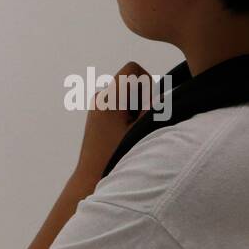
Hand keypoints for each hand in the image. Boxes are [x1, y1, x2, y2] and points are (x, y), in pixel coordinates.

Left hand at [74, 60, 152, 180]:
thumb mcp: (142, 132)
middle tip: (140, 125)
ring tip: (131, 134)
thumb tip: (158, 93)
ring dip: (135, 110)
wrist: (91, 179)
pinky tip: (124, 137)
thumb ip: (152, 109)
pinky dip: (127, 116)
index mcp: (109, 97)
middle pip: (131, 83)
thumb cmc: (117, 158)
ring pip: (126, 97)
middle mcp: (100, 97)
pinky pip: (119, 106)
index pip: (132, 69)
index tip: (148, 106)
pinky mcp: (97, 116)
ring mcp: (97, 106)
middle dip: (142, 99)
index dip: (147, 82)